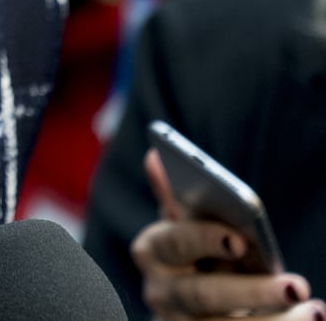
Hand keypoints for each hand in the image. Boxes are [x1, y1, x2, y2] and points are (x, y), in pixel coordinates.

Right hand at [131, 150, 323, 320]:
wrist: (185, 308)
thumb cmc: (194, 257)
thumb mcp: (183, 228)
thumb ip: (176, 198)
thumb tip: (156, 156)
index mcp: (152, 252)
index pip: (174, 243)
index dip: (204, 240)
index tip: (239, 240)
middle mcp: (160, 292)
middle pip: (203, 295)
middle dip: (250, 292)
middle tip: (297, 285)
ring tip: (314, 310)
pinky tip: (311, 318)